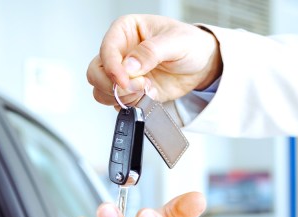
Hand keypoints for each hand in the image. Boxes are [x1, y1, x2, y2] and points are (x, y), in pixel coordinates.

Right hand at [86, 15, 222, 106]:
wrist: (201, 66)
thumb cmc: (190, 44)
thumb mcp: (176, 41)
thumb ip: (151, 52)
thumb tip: (129, 65)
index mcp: (125, 31)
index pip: (107, 49)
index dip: (112, 68)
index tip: (125, 80)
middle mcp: (120, 52)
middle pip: (96, 72)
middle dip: (113, 85)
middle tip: (138, 87)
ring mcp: (123, 74)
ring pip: (101, 90)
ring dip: (121, 97)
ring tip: (146, 89)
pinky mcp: (130, 91)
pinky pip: (117, 103)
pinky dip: (130, 104)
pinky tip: (148, 96)